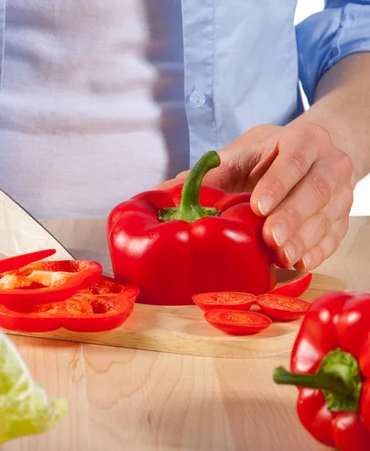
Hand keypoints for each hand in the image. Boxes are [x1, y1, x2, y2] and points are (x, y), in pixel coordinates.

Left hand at [156, 122, 353, 270]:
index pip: (294, 159)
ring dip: (305, 239)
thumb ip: (203, 176)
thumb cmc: (265, 158)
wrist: (311, 157)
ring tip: (282, 258)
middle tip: (270, 240)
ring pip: (329, 215)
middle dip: (293, 217)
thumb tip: (154, 194)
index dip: (278, 183)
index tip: (258, 207)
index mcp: (302, 140)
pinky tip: (299, 263)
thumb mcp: (236, 157)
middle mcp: (329, 162)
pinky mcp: (343, 215)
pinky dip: (318, 251)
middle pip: (316, 190)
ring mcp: (342, 190)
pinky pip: (335, 235)